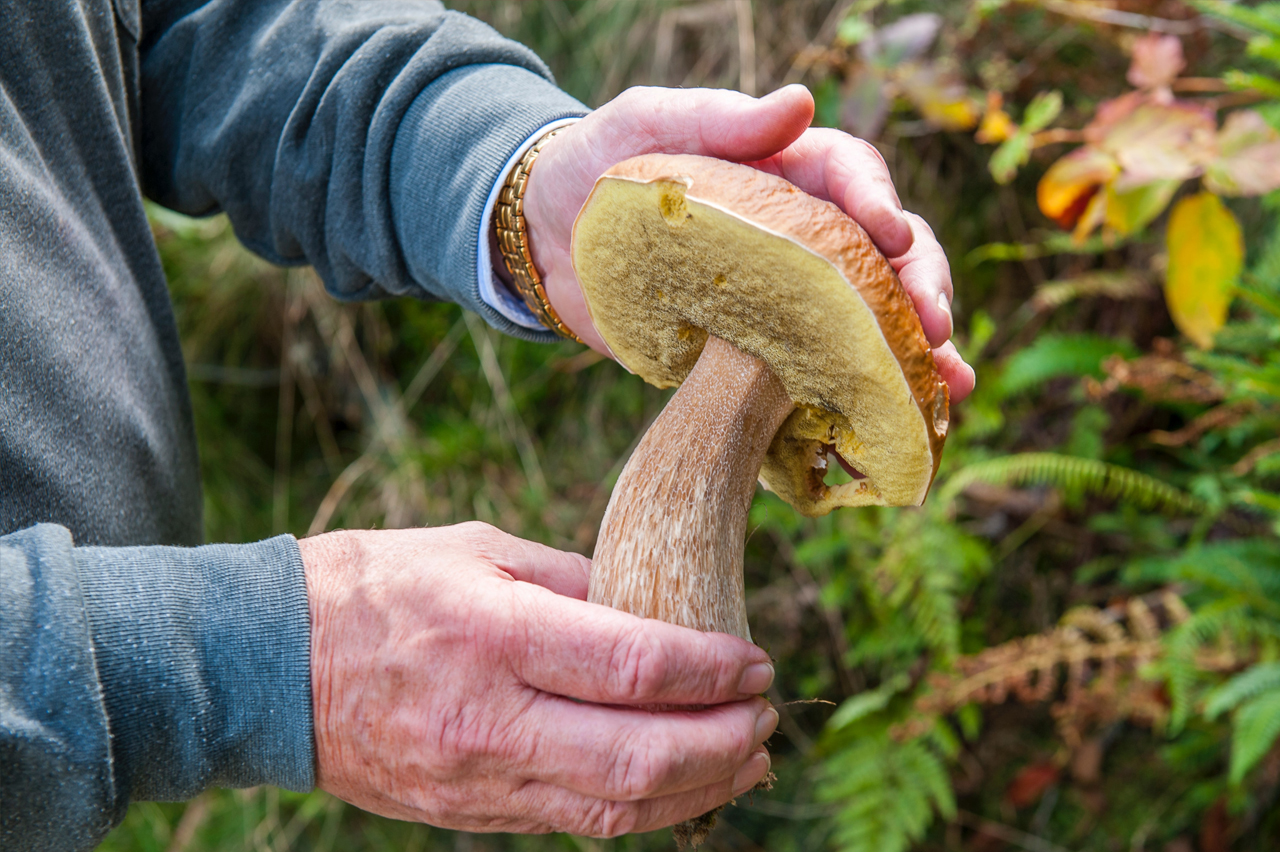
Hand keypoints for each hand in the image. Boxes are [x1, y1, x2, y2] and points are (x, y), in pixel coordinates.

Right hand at [301, 522, 777, 835]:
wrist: (269, 664)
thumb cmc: (375, 586)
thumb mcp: (476, 549)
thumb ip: (570, 581)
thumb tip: (650, 607)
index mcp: (492, 634)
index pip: (634, 665)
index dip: (712, 669)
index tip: (756, 660)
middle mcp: (489, 718)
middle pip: (637, 756)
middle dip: (723, 742)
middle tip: (768, 716)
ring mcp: (477, 778)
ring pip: (614, 807)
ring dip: (698, 788)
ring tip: (749, 760)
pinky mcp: (469, 812)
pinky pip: (574, 821)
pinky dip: (642, 809)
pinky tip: (681, 786)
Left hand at [522, 85, 975, 401]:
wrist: (549, 242)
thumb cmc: (602, 168)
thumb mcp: (646, 125)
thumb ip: (714, 118)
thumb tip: (799, 102)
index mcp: (783, 172)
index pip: (850, 177)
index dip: (879, 201)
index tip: (891, 236)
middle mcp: (800, 235)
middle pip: (882, 256)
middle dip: (919, 288)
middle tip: (935, 326)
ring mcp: (785, 298)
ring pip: (869, 320)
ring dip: (915, 352)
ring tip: (950, 385)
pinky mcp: (760, 352)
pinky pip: (819, 374)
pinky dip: (860, 397)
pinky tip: (896, 423)